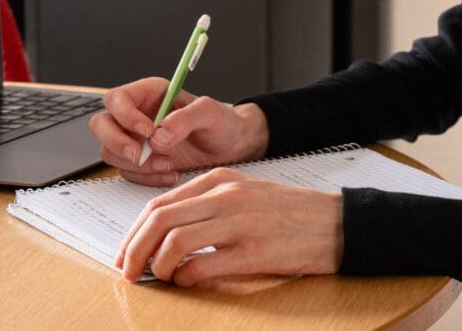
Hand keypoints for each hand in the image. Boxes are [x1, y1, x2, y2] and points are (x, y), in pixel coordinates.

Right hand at [88, 77, 268, 185]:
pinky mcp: (140, 162)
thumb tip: (158, 136)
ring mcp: (135, 140)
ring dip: (137, 164)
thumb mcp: (211, 113)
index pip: (117, 99)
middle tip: (140, 155)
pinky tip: (171, 173)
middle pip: (101, 125)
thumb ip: (186, 118)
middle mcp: (137, 115)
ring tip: (169, 164)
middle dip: (117, 142)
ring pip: (111, 152)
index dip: (125, 116)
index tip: (147, 132)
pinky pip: (128, 172)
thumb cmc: (223, 123)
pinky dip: (146, 177)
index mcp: (150, 94)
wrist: (232, 149)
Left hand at [114, 168, 342, 283]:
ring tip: (160, 278)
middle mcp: (227, 196)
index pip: (160, 203)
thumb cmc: (289, 213)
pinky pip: (203, 265)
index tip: (125, 254)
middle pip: (160, 220)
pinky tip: (187, 282)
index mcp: (221, 180)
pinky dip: (185, 278)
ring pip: (175, 241)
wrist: (336, 223)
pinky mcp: (254, 250)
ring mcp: (241, 222)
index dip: (134, 232)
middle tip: (127, 272)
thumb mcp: (246, 194)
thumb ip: (207, 206)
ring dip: (157, 266)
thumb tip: (163, 236)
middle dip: (134, 249)